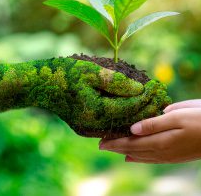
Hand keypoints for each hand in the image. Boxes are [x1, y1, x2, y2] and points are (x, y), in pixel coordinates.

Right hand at [31, 58, 170, 137]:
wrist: (37, 85)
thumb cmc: (62, 73)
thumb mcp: (90, 71)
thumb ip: (116, 81)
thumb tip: (138, 89)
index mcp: (95, 111)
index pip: (130, 107)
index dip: (147, 96)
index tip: (159, 85)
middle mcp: (93, 125)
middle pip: (130, 119)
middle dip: (148, 107)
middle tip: (164, 95)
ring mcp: (89, 128)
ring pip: (123, 124)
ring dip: (140, 113)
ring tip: (156, 101)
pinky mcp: (86, 127)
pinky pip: (113, 124)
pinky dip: (127, 116)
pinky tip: (137, 108)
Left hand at [99, 107, 200, 162]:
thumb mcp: (178, 116)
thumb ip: (154, 123)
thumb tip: (133, 129)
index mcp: (161, 140)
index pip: (131, 143)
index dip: (115, 142)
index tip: (100, 141)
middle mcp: (163, 151)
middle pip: (134, 150)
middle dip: (117, 147)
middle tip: (101, 144)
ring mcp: (170, 155)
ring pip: (142, 156)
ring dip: (127, 152)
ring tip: (116, 150)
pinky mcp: (177, 155)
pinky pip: (153, 158)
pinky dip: (141, 157)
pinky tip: (136, 156)